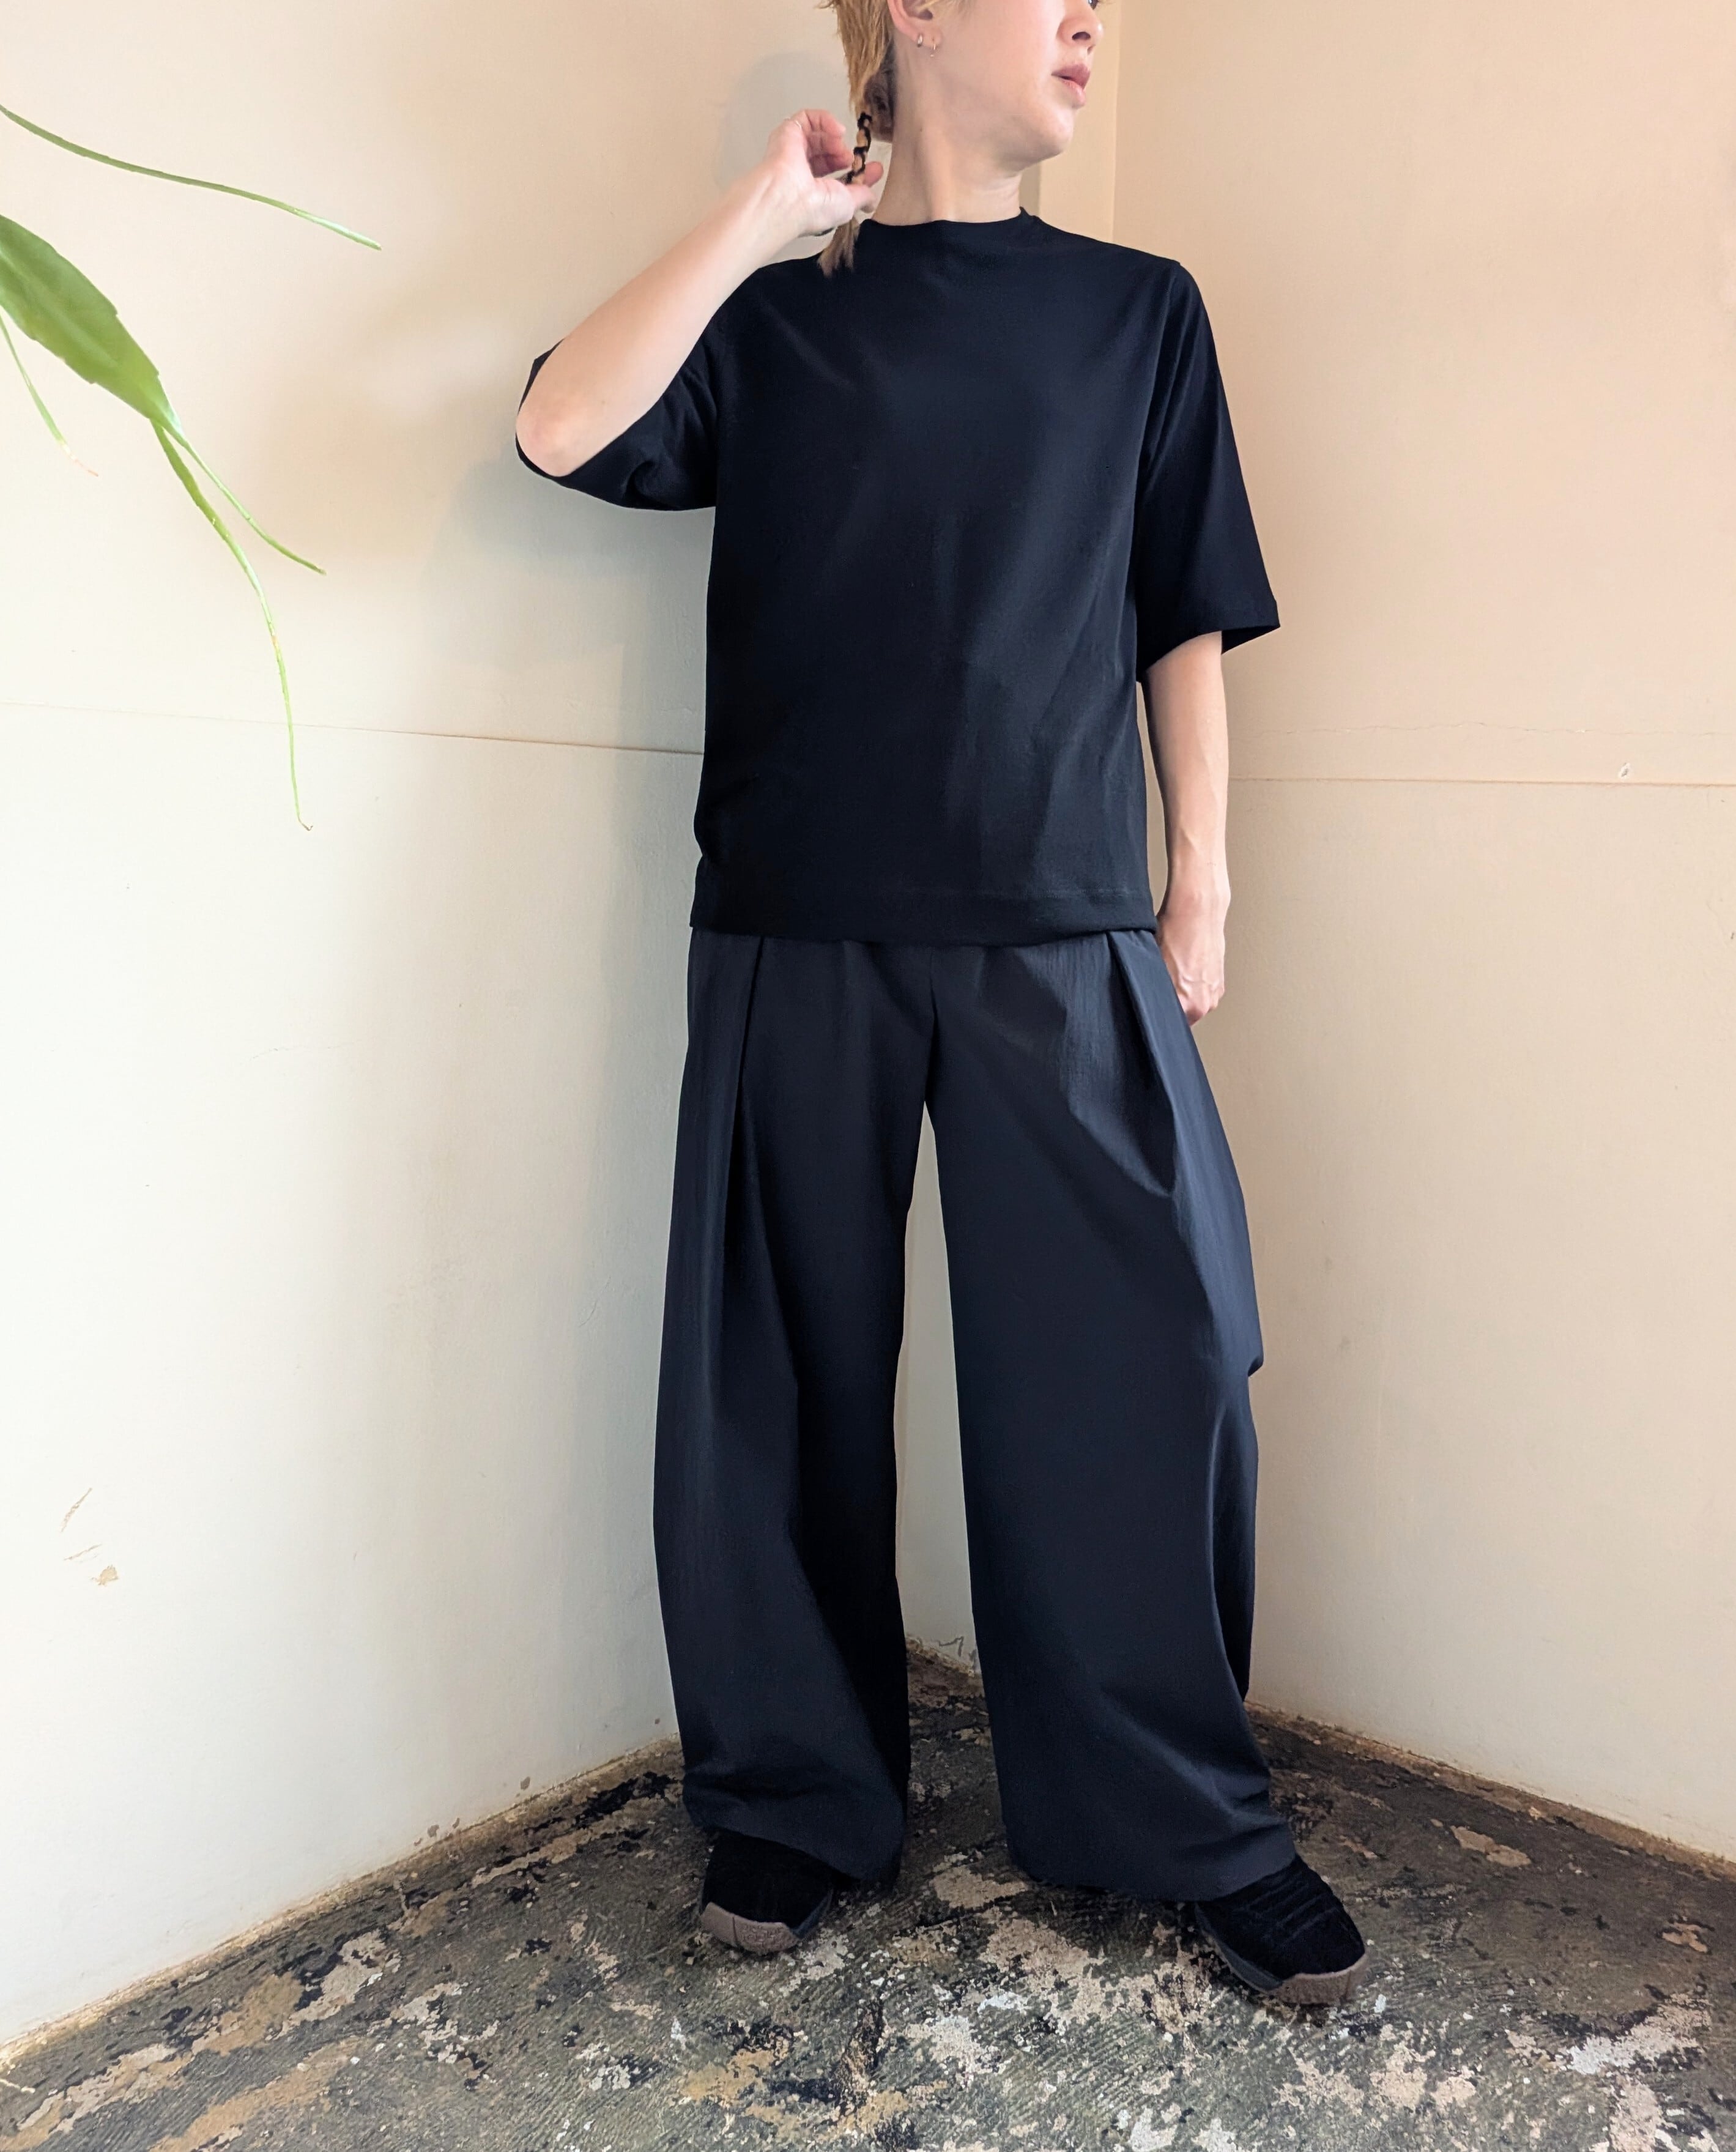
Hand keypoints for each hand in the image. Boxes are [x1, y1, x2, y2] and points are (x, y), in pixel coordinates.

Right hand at [750, 109, 884, 244]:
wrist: (789, 197)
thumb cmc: (811, 208)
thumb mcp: (848, 205)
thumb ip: (862, 197)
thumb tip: (872, 199)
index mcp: (812, 192)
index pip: (834, 175)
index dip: (854, 169)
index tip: (873, 168)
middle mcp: (800, 172)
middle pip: (827, 153)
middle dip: (844, 154)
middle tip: (853, 159)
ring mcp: (793, 151)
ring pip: (818, 135)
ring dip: (835, 139)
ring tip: (841, 148)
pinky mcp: (787, 132)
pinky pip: (808, 117)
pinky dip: (826, 120)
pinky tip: (837, 131)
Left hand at [1154, 886, 1228, 1025]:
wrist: (1198, 910)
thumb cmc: (1174, 933)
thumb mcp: (1152, 968)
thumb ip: (1151, 993)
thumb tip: (1145, 1001)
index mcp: (1189, 1006)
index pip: (1167, 1026)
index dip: (1156, 1016)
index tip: (1150, 1008)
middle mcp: (1205, 1003)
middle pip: (1181, 1017)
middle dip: (1169, 1006)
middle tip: (1158, 987)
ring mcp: (1215, 992)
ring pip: (1192, 1004)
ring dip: (1182, 995)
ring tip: (1174, 973)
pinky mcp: (1219, 981)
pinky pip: (1201, 991)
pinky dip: (1193, 984)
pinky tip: (1184, 967)